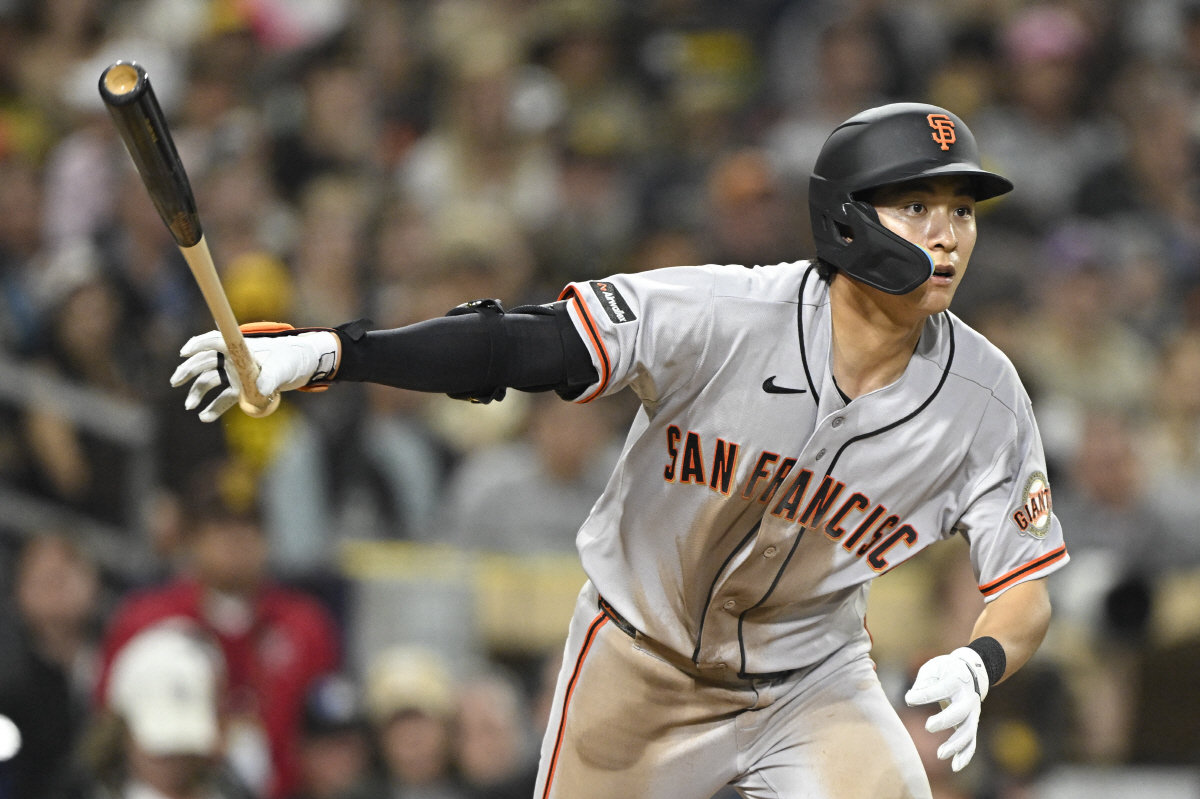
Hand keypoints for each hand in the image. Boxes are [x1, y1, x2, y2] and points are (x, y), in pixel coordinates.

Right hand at [171, 327, 338, 421]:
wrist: (303, 367)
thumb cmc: (291, 359)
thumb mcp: (282, 368)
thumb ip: (270, 378)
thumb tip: (260, 390)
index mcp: (241, 347)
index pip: (215, 341)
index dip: (198, 344)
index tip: (184, 353)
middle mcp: (234, 359)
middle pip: (205, 362)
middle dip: (189, 371)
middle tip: (175, 382)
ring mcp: (236, 373)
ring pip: (210, 380)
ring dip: (198, 392)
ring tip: (190, 407)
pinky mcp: (241, 387)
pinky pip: (223, 397)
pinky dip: (214, 407)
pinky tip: (205, 417)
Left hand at [904, 647, 989, 771]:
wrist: (972, 672)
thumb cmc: (946, 670)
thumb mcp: (933, 668)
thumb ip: (923, 683)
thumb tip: (911, 699)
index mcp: (956, 680)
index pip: (942, 688)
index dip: (926, 694)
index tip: (909, 699)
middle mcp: (968, 698)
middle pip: (960, 712)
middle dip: (945, 720)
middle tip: (928, 727)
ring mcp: (973, 713)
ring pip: (969, 731)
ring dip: (956, 744)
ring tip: (940, 755)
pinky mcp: (972, 724)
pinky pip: (972, 742)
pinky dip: (965, 755)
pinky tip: (955, 767)